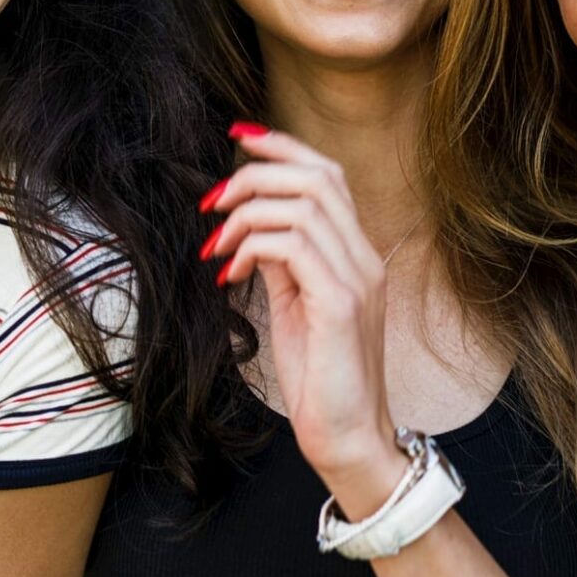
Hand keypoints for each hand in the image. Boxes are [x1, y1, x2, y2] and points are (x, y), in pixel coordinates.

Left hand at [202, 125, 404, 502]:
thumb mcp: (296, 308)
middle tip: (212, 202)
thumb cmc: (321, 380)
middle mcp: (365, 259)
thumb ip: (283, 264)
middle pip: (319, 176)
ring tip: (216, 246)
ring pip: (303, 205)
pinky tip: (230, 274)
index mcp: (357, 256)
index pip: (329, 175)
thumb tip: (251, 229)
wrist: (348, 439)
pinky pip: (294, 246)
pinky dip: (252, 247)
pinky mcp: (340, 304)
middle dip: (256, 173)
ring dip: (246, 215)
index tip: (238, 137)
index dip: (283, 147)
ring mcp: (357, 279)